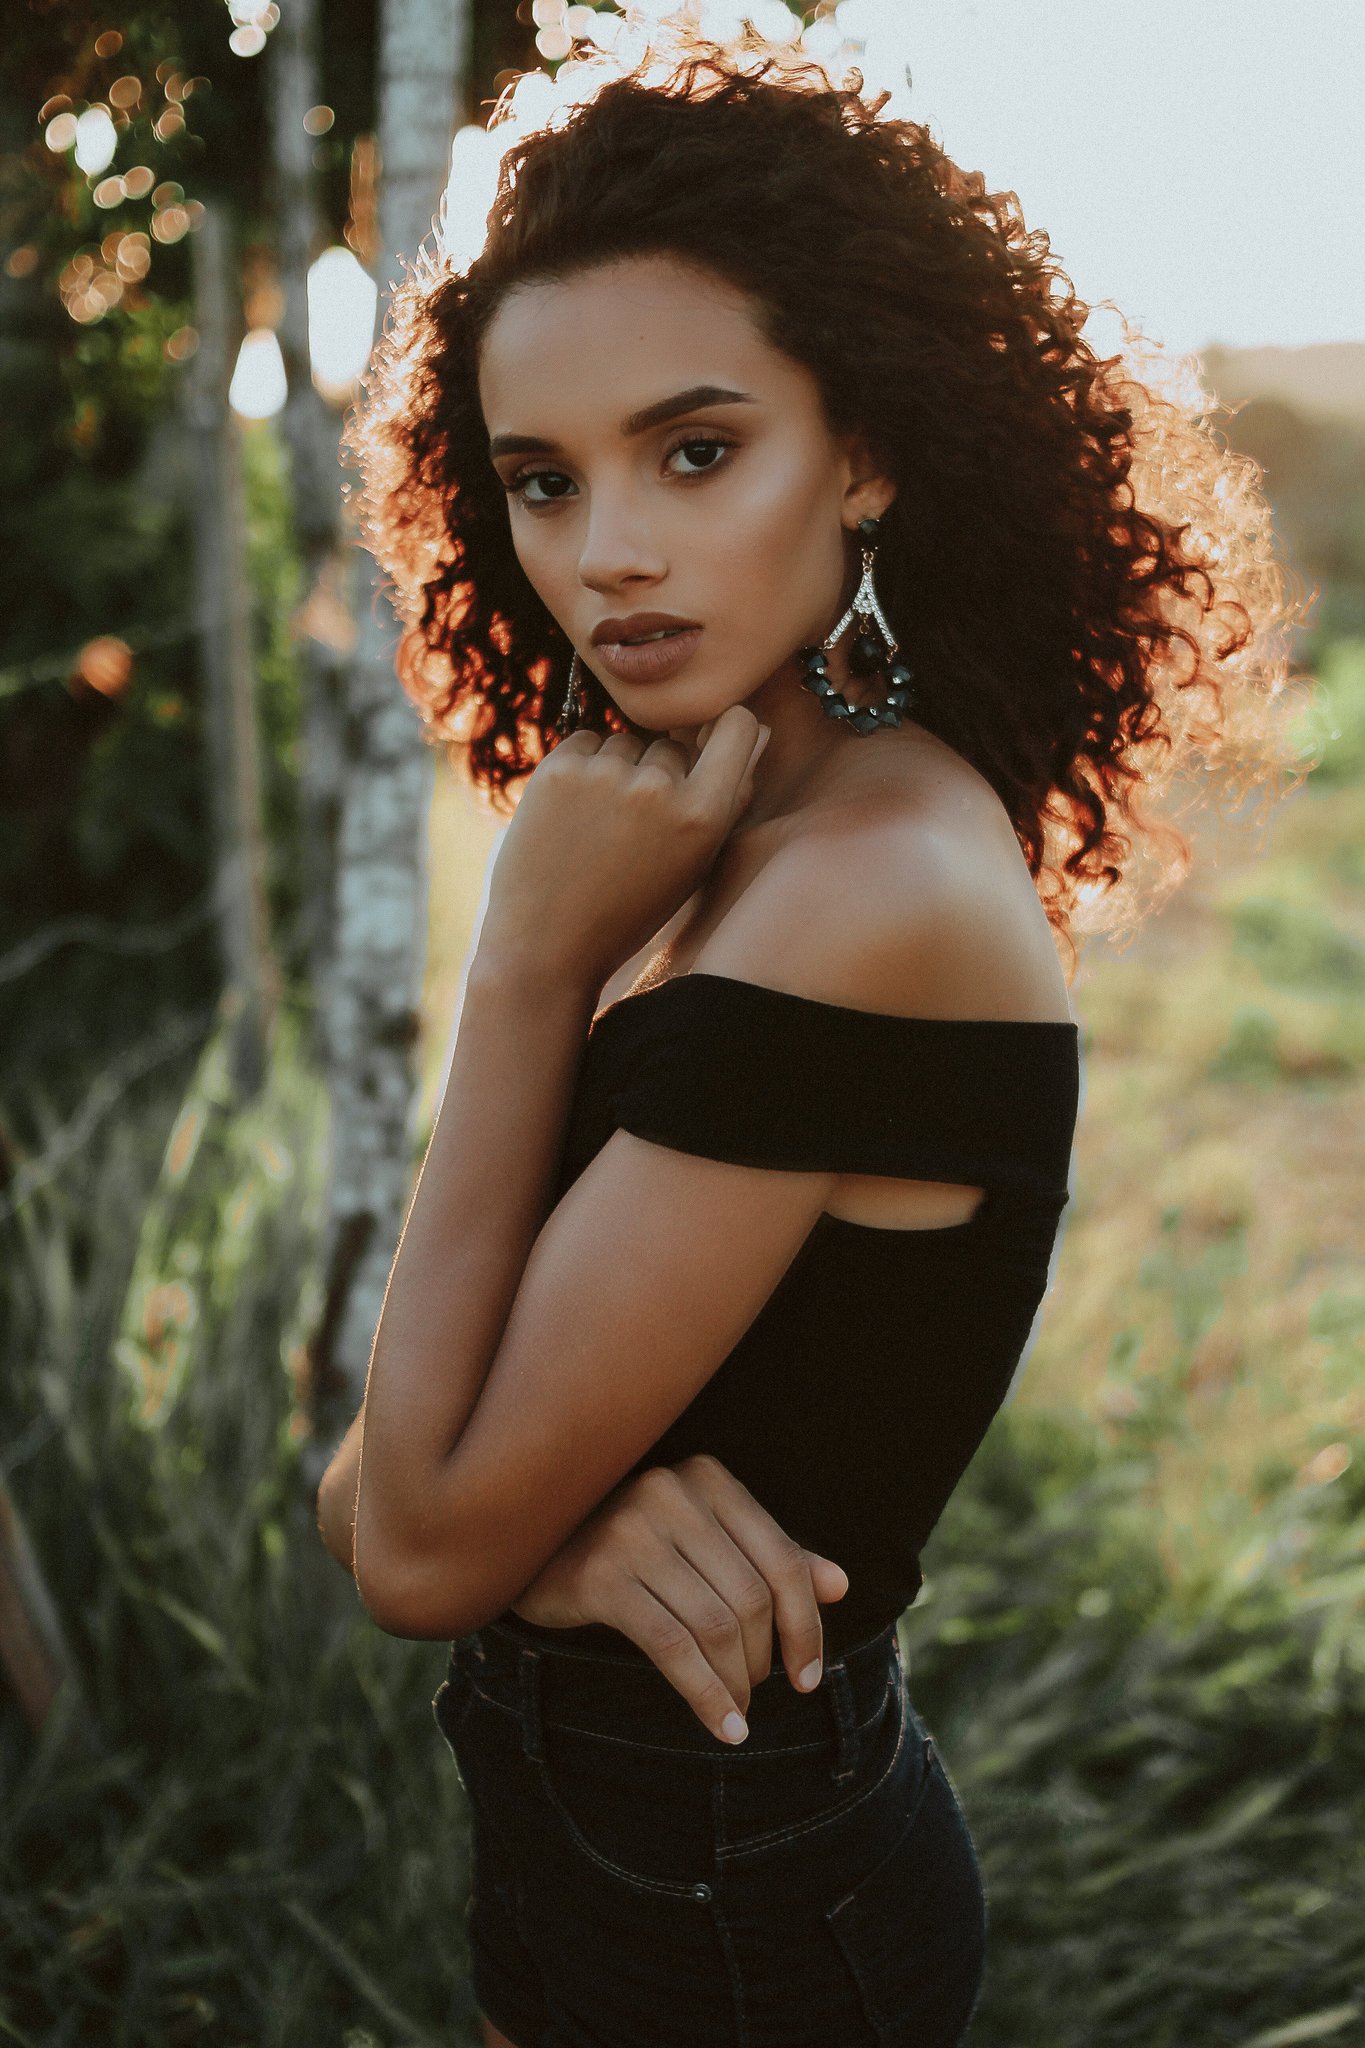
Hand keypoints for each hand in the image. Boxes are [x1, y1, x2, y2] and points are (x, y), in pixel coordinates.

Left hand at [479, 704, 770, 989]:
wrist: (547, 944)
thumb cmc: (630, 909)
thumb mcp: (695, 863)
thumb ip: (732, 796)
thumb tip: (761, 728)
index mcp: (704, 815)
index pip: (738, 725)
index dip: (725, 728)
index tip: (707, 744)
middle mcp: (658, 788)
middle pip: (672, 746)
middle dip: (658, 774)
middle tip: (632, 831)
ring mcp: (606, 775)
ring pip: (626, 743)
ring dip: (617, 771)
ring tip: (598, 828)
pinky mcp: (559, 769)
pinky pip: (585, 742)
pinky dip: (581, 768)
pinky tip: (571, 817)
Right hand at [509, 1455, 849, 1743]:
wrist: (532, 1548)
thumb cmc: (630, 1545)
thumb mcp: (704, 1541)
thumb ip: (768, 1557)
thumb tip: (839, 1585)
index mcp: (708, 1479)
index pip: (782, 1560)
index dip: (806, 1626)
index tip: (810, 1676)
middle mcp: (672, 1493)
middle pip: (751, 1598)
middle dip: (764, 1661)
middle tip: (756, 1692)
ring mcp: (632, 1531)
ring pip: (716, 1626)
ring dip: (736, 1684)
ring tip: (737, 1711)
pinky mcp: (600, 1576)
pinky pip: (672, 1647)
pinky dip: (706, 1695)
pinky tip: (722, 1727)